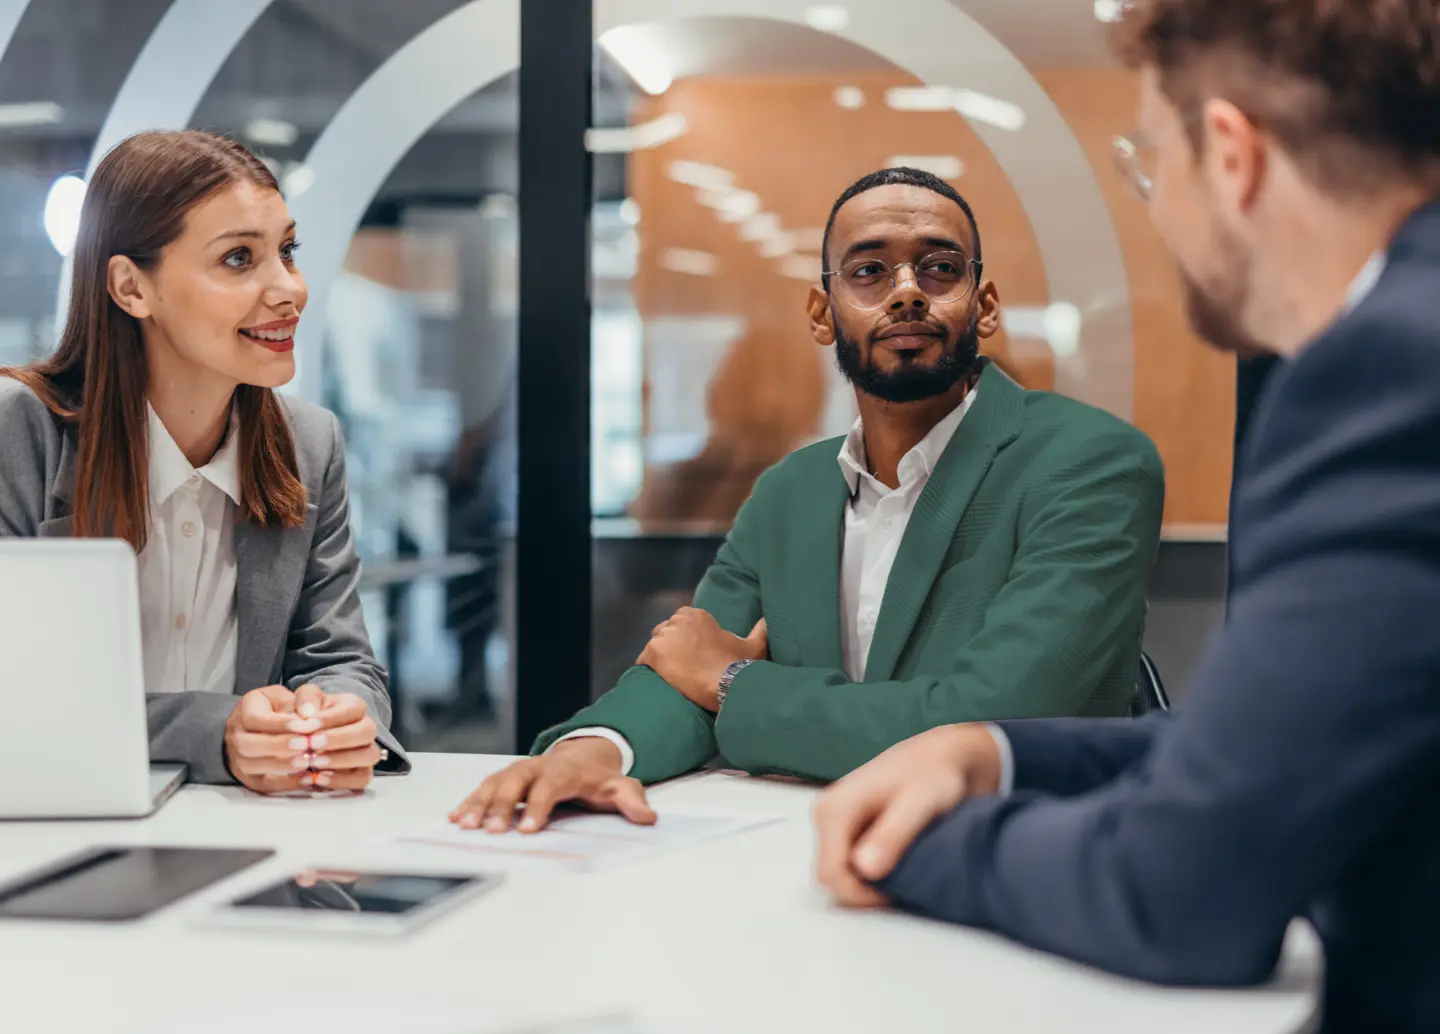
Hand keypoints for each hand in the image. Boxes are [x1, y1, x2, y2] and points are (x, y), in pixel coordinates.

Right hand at [224, 685, 306, 793]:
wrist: (259, 728)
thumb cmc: (276, 709)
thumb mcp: (286, 695)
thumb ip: (300, 700)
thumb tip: (309, 714)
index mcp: (245, 711)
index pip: (255, 719)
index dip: (280, 724)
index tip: (304, 725)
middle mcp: (236, 736)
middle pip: (248, 745)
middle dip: (279, 746)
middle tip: (305, 744)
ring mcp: (239, 759)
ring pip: (252, 766)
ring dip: (282, 765)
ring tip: (307, 760)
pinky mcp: (250, 777)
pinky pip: (264, 784)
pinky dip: (286, 783)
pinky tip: (307, 778)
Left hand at [288, 683, 382, 791]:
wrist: (307, 738)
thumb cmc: (309, 716)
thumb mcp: (305, 700)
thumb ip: (306, 699)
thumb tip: (308, 713)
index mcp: (355, 706)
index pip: (354, 709)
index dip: (331, 718)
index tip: (307, 726)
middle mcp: (366, 728)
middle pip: (367, 732)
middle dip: (338, 739)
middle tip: (310, 744)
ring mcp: (367, 751)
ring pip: (369, 755)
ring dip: (340, 760)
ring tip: (313, 762)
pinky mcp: (363, 772)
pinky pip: (362, 778)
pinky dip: (340, 780)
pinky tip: (317, 779)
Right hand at [448, 737, 655, 832]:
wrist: (586, 756)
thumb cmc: (599, 777)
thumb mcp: (621, 787)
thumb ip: (632, 802)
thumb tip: (648, 818)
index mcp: (565, 770)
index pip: (549, 787)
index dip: (538, 807)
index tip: (528, 830)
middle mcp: (538, 767)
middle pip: (516, 782)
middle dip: (501, 806)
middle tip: (490, 831)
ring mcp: (520, 770)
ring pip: (496, 783)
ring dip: (479, 803)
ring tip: (464, 825)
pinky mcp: (507, 777)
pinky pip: (485, 786)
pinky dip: (470, 800)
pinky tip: (455, 817)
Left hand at [637, 608, 767, 710]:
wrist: (724, 685)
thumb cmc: (738, 664)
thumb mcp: (754, 645)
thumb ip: (760, 630)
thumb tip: (768, 621)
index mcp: (697, 615)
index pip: (681, 620)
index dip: (684, 636)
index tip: (690, 651)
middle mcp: (678, 621)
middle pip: (666, 631)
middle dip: (671, 644)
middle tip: (680, 663)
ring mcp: (664, 637)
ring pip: (655, 644)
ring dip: (660, 656)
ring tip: (669, 673)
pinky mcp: (653, 653)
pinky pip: (643, 659)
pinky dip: (648, 668)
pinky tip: (657, 679)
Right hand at [813, 724, 1002, 907]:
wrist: (941, 757)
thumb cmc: (933, 774)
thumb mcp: (920, 803)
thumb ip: (892, 834)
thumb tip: (864, 868)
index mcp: (834, 808)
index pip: (831, 874)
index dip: (862, 894)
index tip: (898, 891)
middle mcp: (826, 813)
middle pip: (831, 875)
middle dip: (863, 889)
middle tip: (904, 879)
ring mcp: (833, 820)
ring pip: (839, 871)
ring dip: (868, 880)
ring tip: (904, 864)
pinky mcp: (844, 826)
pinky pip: (848, 862)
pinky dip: (870, 870)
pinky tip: (897, 857)